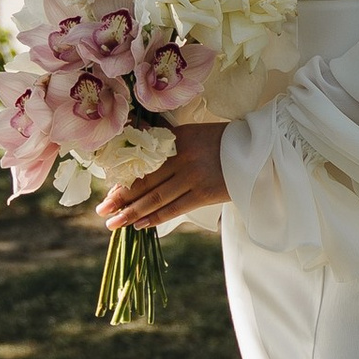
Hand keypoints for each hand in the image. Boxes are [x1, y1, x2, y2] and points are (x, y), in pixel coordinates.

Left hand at [99, 121, 228, 232]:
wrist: (257, 151)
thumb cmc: (221, 142)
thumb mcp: (191, 133)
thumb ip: (164, 139)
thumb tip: (134, 141)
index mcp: (177, 139)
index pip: (142, 163)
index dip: (123, 180)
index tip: (107, 192)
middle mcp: (182, 157)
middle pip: (144, 182)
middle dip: (120, 199)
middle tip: (102, 211)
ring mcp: (193, 177)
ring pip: (155, 198)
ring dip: (132, 212)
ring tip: (113, 223)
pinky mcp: (205, 194)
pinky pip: (175, 208)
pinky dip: (156, 217)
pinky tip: (140, 225)